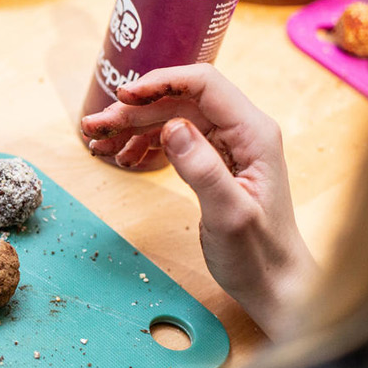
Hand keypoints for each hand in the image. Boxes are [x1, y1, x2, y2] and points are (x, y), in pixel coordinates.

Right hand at [81, 64, 315, 338]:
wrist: (274, 283)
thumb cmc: (257, 255)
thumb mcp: (228, 214)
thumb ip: (202, 168)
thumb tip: (172, 126)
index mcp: (252, 134)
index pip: (203, 85)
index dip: (160, 83)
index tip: (121, 96)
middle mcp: (241, 131)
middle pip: (179, 102)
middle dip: (133, 111)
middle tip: (92, 129)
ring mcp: (227, 146)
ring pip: (172, 120)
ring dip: (132, 128)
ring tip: (97, 144)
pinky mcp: (214, 163)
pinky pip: (175, 140)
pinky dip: (144, 145)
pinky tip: (124, 158)